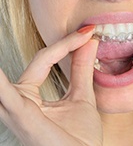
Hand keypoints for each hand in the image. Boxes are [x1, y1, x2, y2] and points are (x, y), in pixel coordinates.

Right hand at [0, 26, 101, 145]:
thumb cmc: (79, 137)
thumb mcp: (81, 96)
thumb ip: (81, 69)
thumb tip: (89, 42)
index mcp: (31, 97)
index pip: (46, 59)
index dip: (67, 44)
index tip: (88, 33)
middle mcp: (20, 102)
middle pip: (38, 62)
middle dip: (59, 47)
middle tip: (86, 32)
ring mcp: (18, 110)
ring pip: (13, 76)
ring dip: (13, 62)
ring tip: (35, 50)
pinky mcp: (22, 117)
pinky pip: (7, 95)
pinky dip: (0, 83)